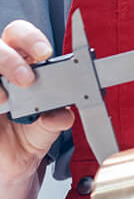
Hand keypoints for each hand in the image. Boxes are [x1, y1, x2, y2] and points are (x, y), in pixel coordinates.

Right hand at [0, 21, 73, 185]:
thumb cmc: (29, 134)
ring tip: (4, 100)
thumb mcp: (47, 129)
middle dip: (10, 57)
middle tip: (25, 79)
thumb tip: (63, 116)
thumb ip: (57, 120)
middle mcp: (2, 68)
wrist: (10, 162)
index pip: (23, 37)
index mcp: (25, 64)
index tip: (44, 53)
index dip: (32, 39)